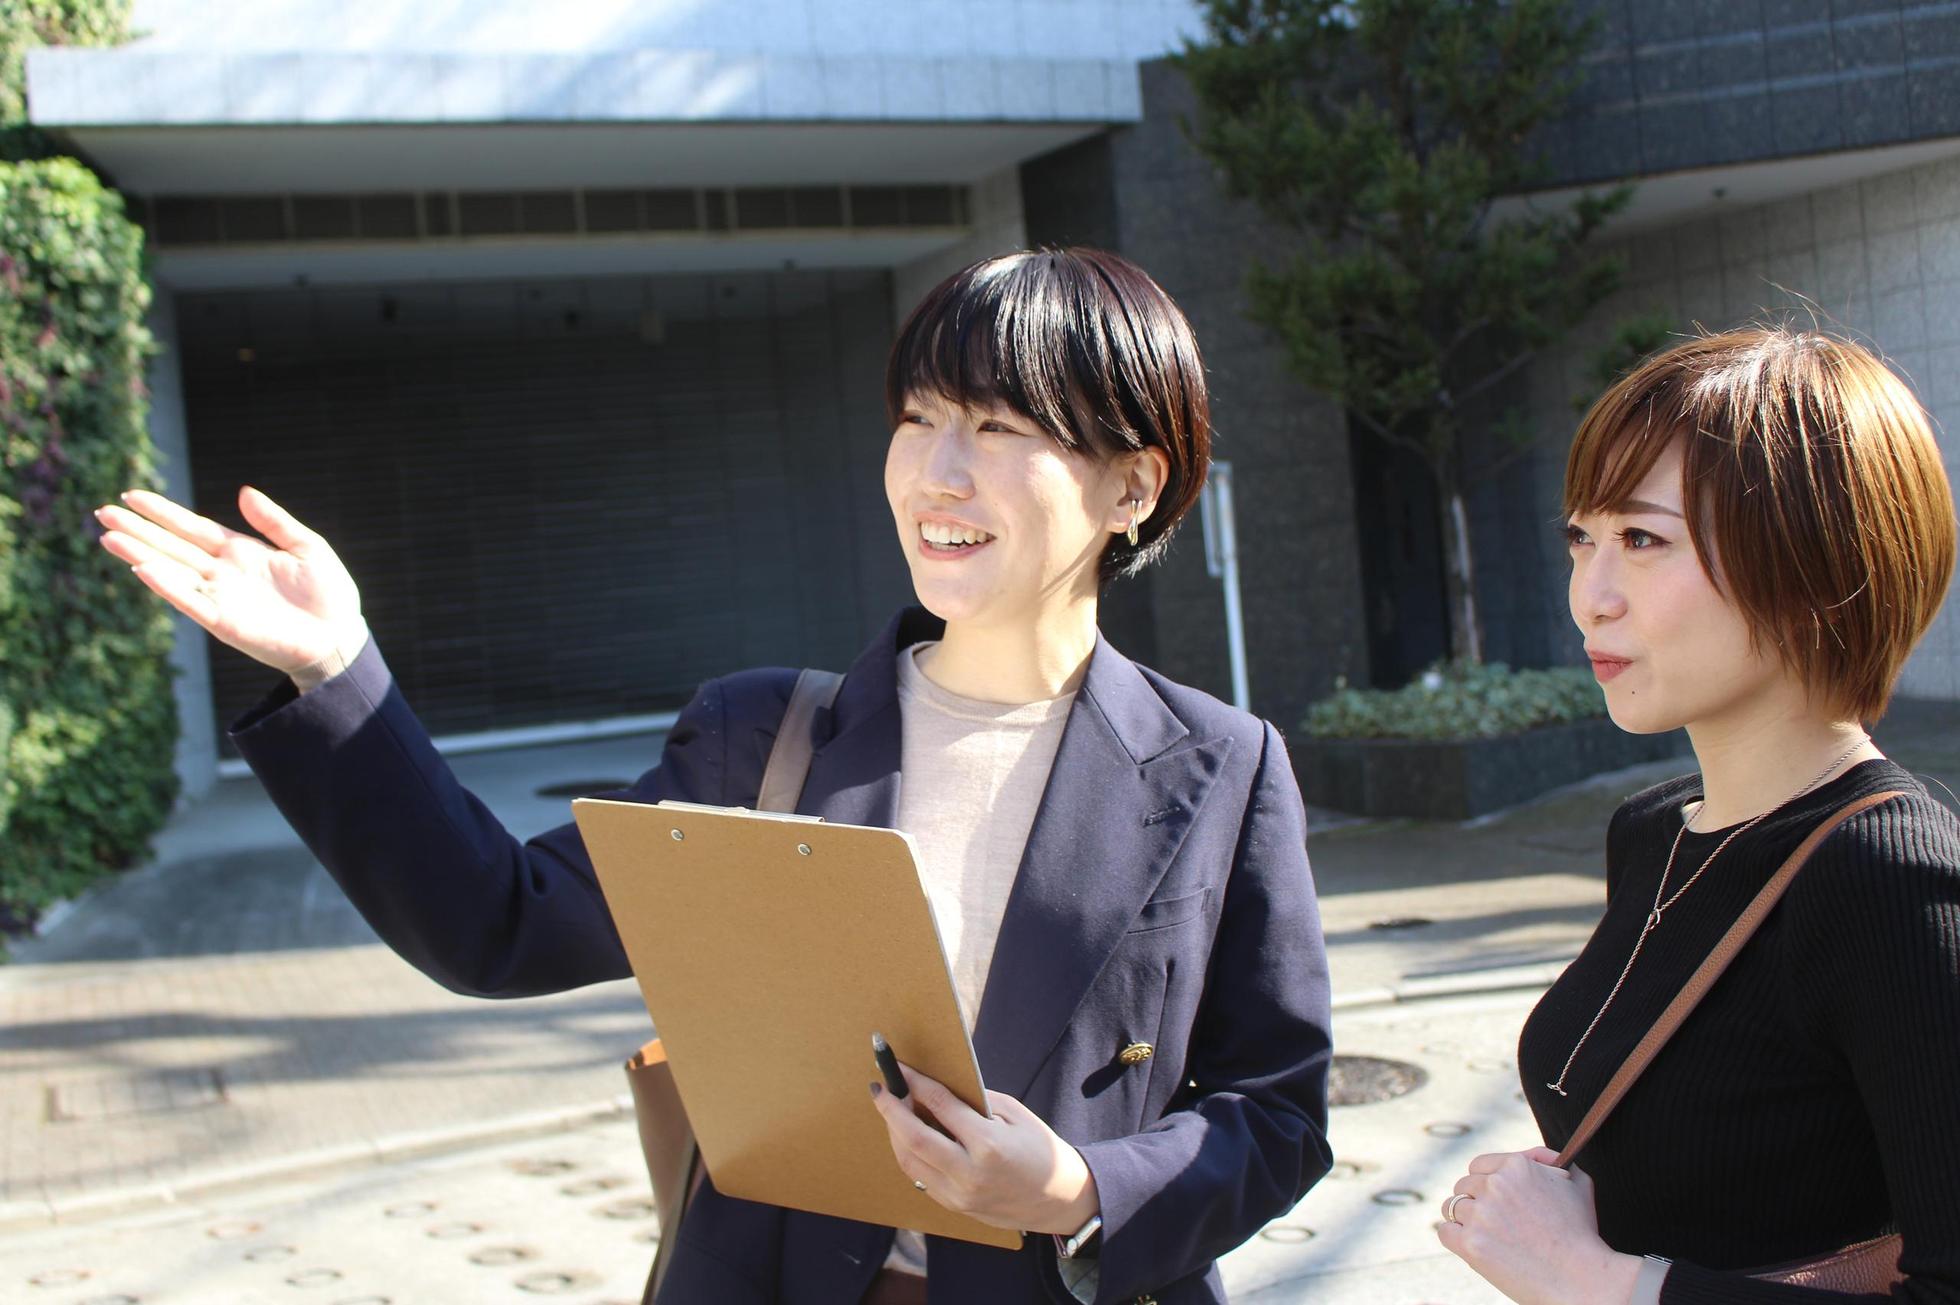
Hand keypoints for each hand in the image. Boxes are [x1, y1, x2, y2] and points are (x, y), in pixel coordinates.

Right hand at [95, 487, 364, 674]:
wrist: (341, 638)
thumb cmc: (329, 595)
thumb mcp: (306, 547)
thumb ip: (274, 521)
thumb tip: (243, 491)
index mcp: (241, 552)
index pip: (193, 528)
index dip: (163, 512)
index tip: (133, 496)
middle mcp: (223, 573)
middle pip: (172, 546)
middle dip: (138, 529)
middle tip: (103, 512)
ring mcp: (221, 597)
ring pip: (172, 571)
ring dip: (140, 554)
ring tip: (108, 537)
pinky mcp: (224, 621)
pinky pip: (190, 601)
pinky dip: (167, 585)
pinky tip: (142, 568)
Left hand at [869, 1062, 1097, 1234]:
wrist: (1058, 1199)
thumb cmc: (1039, 1149)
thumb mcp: (1014, 1114)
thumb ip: (975, 1101)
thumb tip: (936, 1086)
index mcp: (988, 1145)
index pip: (940, 1106)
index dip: (915, 1083)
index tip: (899, 1068)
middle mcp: (969, 1173)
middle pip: (913, 1137)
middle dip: (890, 1108)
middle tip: (878, 1087)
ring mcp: (959, 1194)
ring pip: (909, 1160)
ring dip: (894, 1131)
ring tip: (890, 1108)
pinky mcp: (954, 1206)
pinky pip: (919, 1176)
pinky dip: (908, 1152)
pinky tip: (906, 1134)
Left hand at [1436, 1148, 1640, 1304]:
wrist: (1582, 1280)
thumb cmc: (1582, 1234)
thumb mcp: (1577, 1184)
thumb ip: (1551, 1163)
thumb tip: (1533, 1157)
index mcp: (1517, 1166)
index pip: (1479, 1165)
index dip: (1486, 1182)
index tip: (1493, 1197)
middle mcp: (1495, 1185)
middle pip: (1464, 1186)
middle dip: (1476, 1201)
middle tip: (1494, 1221)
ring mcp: (1480, 1215)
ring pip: (1452, 1207)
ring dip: (1464, 1219)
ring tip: (1487, 1235)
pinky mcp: (1470, 1244)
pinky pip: (1445, 1232)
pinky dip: (1455, 1238)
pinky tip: (1473, 1246)